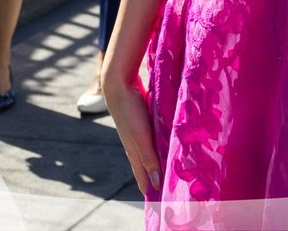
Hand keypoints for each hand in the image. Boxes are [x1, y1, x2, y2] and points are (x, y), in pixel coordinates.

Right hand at [104, 76, 161, 196]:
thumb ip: (149, 158)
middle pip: (147, 168)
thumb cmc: (130, 111)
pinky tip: (166, 144)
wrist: (118, 85)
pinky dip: (159, 146)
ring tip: (169, 171)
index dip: (151, 191)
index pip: (144, 179)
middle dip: (156, 180)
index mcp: (134, 153)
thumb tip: (156, 184)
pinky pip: (153, 139)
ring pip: (150, 153)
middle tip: (169, 190)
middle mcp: (135, 146)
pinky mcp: (142, 122)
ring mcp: (138, 134)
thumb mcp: (141, 137)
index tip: (161, 202)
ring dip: (159, 163)